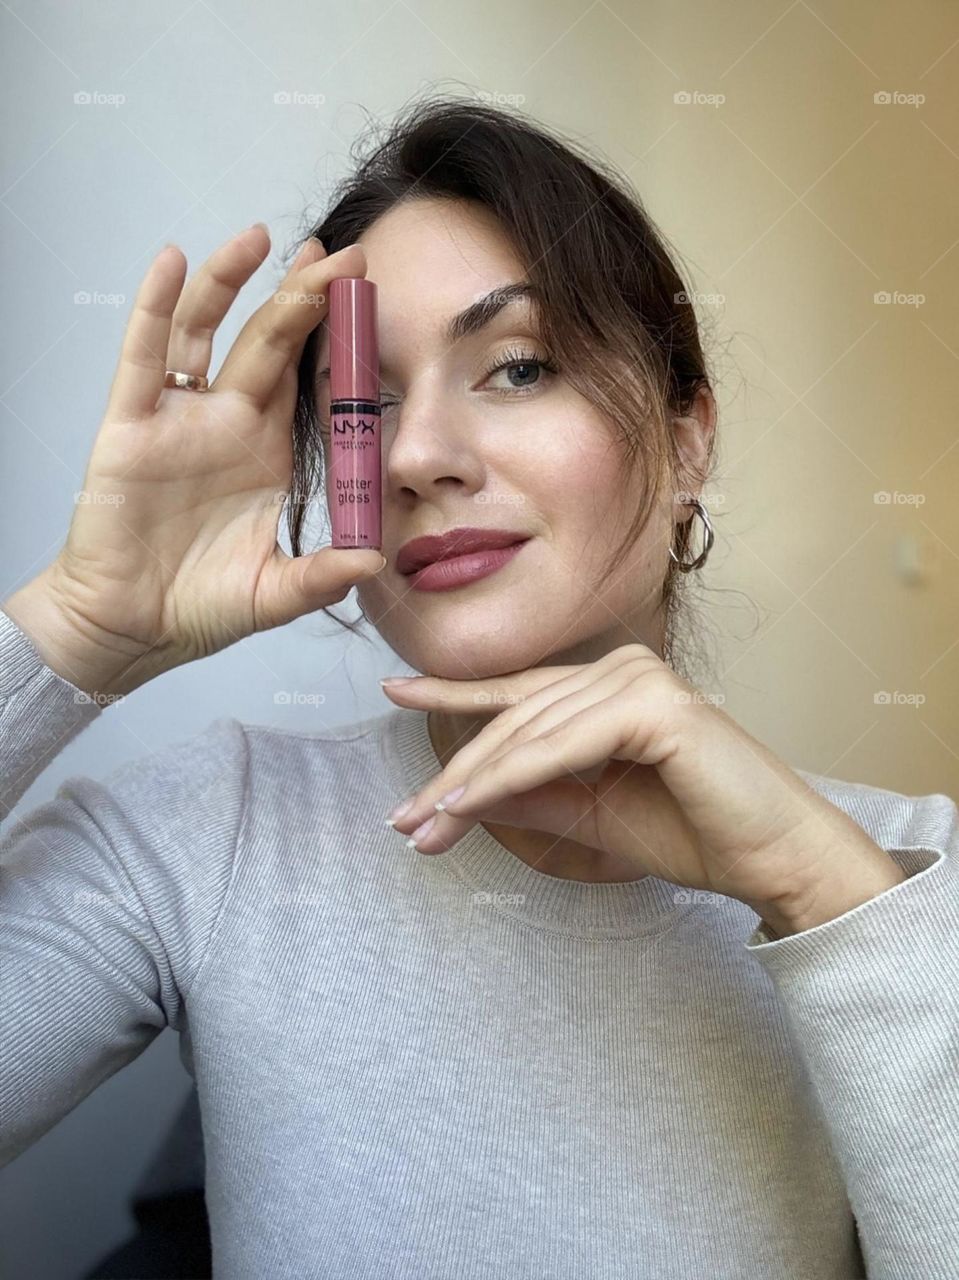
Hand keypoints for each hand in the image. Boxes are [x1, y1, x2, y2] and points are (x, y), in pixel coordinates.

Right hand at [3, 228, 384, 697]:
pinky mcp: (130, 426)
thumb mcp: (275, 593)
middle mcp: (226, 423)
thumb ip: (322, 576)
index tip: (365, 292)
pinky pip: (143, 358)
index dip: (332, 336)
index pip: (305, 378)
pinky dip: (155, 309)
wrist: (130, 628)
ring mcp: (178, 419)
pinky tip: (171, 261)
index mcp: (267, 452)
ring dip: (231, 282)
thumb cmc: (199, 605)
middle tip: (341, 253)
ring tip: (263, 235)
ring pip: (206, 332)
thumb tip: (375, 563)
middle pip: (267, 341)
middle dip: (303, 295)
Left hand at [382, 645, 906, 933]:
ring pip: (528, 734)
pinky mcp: (653, 706)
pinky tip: (466, 805)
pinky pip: (560, 747)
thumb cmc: (692, 835)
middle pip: (514, 721)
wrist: (772, 857)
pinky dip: (509, 778)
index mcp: (610, 687)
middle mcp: (621, 670)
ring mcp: (638, 680)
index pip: (519, 693)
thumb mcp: (588, 815)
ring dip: (469, 784)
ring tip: (423, 825)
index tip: (394, 691)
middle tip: (403, 820)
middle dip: (453, 775)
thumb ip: (528, 795)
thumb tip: (459, 796)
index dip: (454, 694)